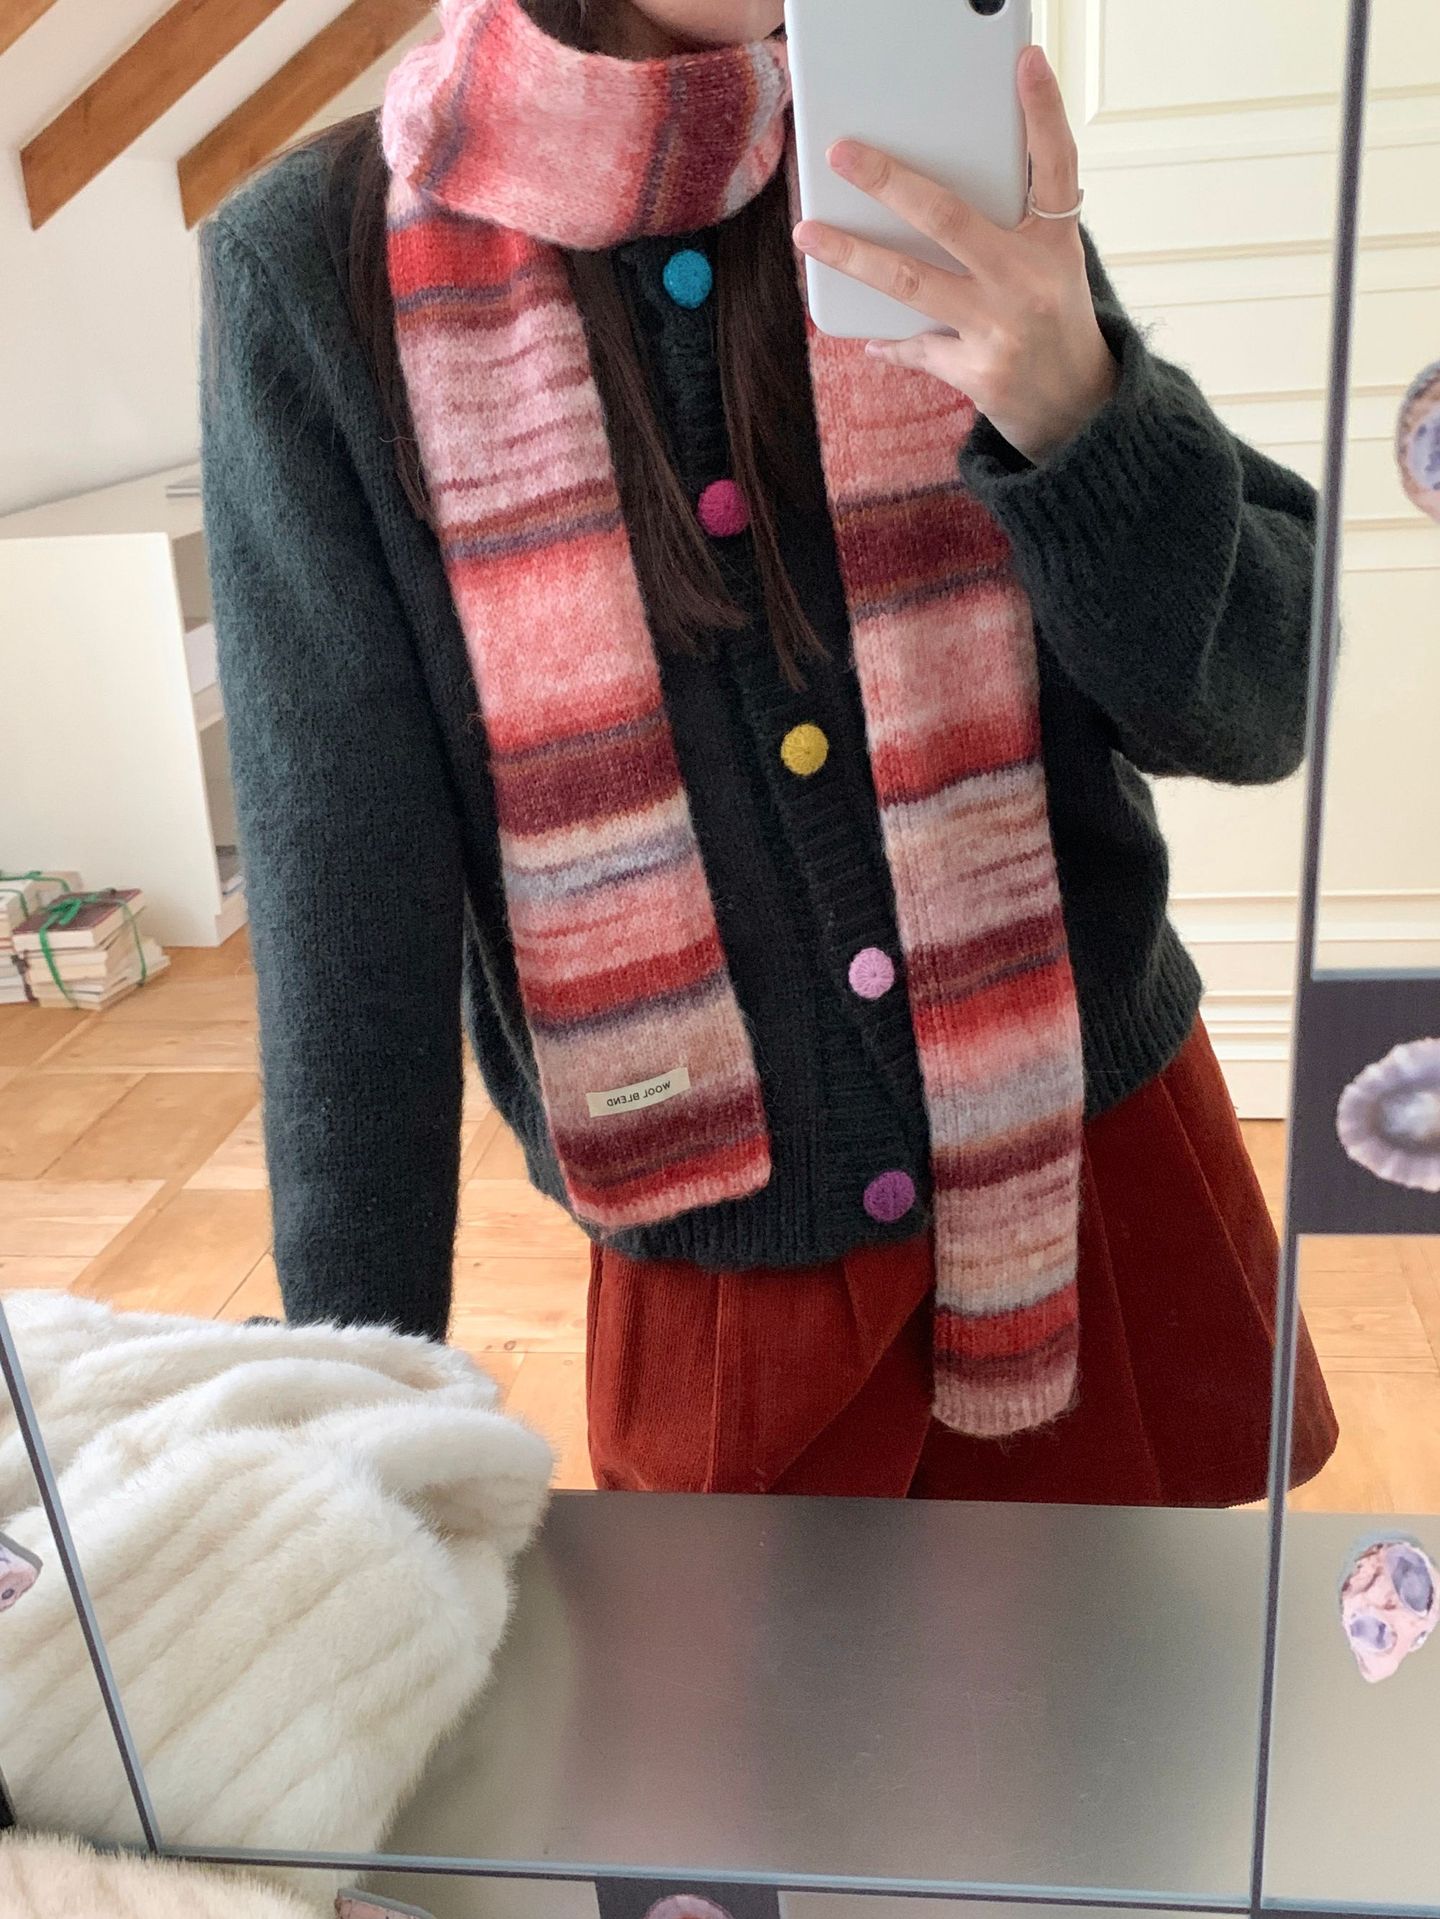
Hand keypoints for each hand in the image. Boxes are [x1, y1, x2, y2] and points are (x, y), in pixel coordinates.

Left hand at [792, 45, 1118, 464]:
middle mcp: (1028, 281)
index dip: (1043, 112)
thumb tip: (934, 195)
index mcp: (1055, 244)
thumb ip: (1014, 228)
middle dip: (889, 182)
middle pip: (949, 218)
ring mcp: (1001, 328)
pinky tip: (868, 336)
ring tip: (809, 233)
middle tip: (843, 154)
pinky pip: (916, 346)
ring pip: (910, 282)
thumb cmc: (1054, 323)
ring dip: (853, 256)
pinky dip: (891, 341)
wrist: (1079, 411)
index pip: (1055, 166)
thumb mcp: (1053, 267)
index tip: (1025, 61)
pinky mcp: (977, 372)